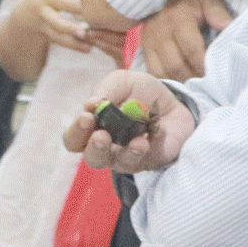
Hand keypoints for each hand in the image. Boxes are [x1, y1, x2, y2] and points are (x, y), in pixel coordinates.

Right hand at [15, 0, 96, 57]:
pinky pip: (60, 42)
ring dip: (73, 42)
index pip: (64, 2)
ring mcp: (43, 26)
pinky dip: (74, 46)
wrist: (22, 15)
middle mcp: (43, 11)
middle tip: (85, 32)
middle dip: (70, 27)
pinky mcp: (46, 36)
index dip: (79, 6)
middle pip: (57, 21)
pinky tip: (87, 49)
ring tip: (89, 46)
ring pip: (58, 36)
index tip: (95, 9)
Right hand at [61, 70, 195, 173]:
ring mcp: (128, 158)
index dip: (76, 132)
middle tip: (102, 136)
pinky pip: (147, 159)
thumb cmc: (140, 93)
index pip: (74, 140)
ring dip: (127, 152)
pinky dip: (151, 145)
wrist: (173, 102)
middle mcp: (107, 147)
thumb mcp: (123, 82)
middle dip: (96, 148)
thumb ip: (106, 89)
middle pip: (92, 158)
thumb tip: (91, 104)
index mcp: (93, 129)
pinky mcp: (150, 161)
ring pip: (120, 164)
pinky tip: (155, 133)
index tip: (87, 117)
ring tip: (138, 140)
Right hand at [138, 0, 233, 80]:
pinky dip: (166, 81)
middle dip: (193, 79)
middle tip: (210, 88)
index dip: (204, 66)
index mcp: (178, 19)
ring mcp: (149, 42)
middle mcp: (160, 32)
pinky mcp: (144, 48)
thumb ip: (218, 13)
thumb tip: (231, 28)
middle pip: (175, 65)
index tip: (217, 78)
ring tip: (196, 89)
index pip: (191, 49)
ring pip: (162, 72)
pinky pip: (153, 72)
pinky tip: (180, 85)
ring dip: (180, 83)